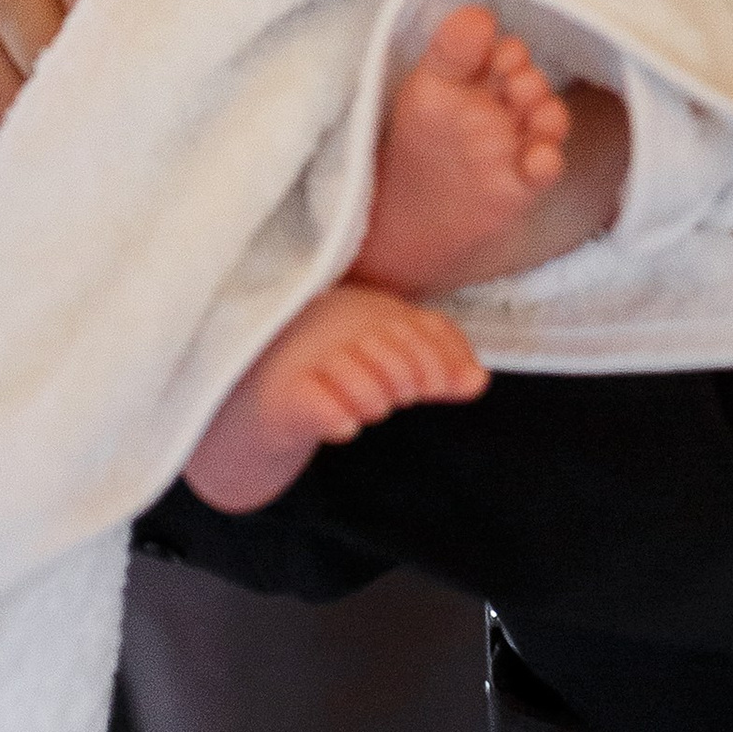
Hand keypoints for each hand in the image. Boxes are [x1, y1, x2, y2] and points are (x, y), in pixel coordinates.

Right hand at [184, 285, 486, 510]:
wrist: (254, 398)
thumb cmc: (330, 368)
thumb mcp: (390, 356)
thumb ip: (438, 361)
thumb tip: (478, 382)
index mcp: (366, 309)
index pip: (423, 330)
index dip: (442, 363)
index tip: (441, 386)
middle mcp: (335, 323)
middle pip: (402, 364)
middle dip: (407, 385)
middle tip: (391, 395)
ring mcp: (308, 358)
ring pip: (372, 392)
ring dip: (373, 404)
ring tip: (357, 405)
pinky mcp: (284, 397)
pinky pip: (334, 413)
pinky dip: (342, 420)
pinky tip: (340, 423)